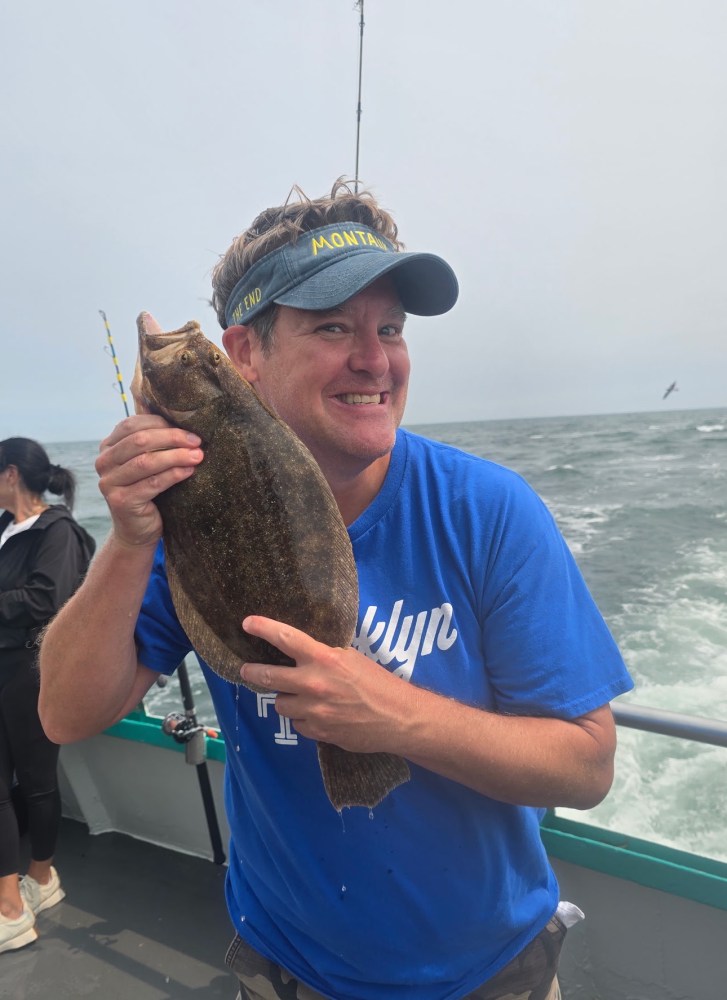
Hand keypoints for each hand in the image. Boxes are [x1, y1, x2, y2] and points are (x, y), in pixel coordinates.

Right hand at [95, 415, 203, 547]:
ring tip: (198, 456)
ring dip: (176, 456)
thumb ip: (154, 441)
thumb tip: (180, 415)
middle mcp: (103, 463)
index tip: (189, 429)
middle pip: (140, 441)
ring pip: (146, 462)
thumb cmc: (147, 491)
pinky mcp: (120, 501)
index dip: (161, 423)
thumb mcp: (147, 462)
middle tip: (197, 441)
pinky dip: (173, 475)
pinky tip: (189, 471)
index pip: (132, 425)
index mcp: (108, 447)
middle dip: (172, 438)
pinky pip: (152, 483)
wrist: (137, 530)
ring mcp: (109, 483)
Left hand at [240, 615, 411, 752]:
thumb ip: (324, 656)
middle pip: (269, 677)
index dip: (263, 628)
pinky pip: (298, 723)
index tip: (247, 623)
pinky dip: (303, 718)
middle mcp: (314, 684)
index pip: (286, 638)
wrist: (398, 718)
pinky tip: (319, 714)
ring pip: (281, 704)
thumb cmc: (379, 684)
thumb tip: (301, 652)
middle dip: (254, 673)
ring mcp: (313, 710)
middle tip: (247, 670)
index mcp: (324, 659)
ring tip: (301, 696)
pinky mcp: (317, 731)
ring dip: (287, 699)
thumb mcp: (352, 659)